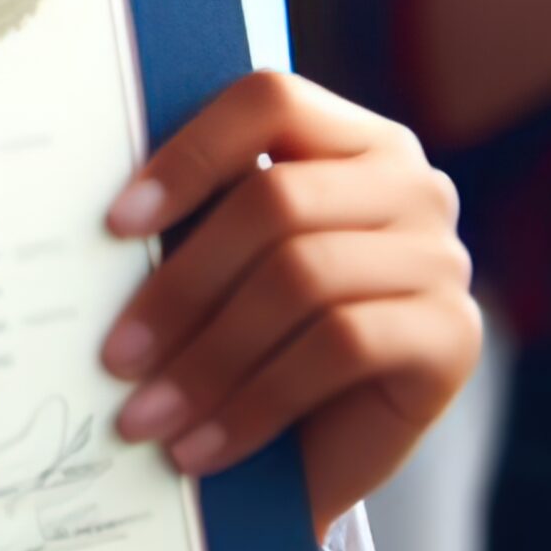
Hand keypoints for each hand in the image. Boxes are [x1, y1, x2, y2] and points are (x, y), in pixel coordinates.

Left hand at [99, 71, 481, 535]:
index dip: (189, 155)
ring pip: (303, 279)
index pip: (268, 101)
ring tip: (144, 416)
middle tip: (115, 357)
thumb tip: (96, 221)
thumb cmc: (252, 332)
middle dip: (181, 286)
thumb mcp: (219, 265)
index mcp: (348, 136)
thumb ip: (185, 222)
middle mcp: (410, 183)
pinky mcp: (454, 335)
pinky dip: (254, 404)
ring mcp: (441, 256)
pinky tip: (201, 448)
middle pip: (276, 200)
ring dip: (207, 359)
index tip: (114, 226)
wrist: (322, 448)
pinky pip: (341, 349)